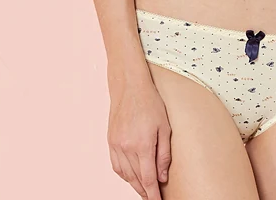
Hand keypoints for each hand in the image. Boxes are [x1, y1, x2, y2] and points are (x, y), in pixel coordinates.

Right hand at [108, 78, 171, 198]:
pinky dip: (124, 175)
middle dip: (145, 191)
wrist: (130, 87)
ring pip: (125, 174)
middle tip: (152, 197)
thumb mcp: (164, 127)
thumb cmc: (150, 103)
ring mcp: (116, 145)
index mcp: (142, 144)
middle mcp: (127, 147)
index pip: (148, 179)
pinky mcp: (111, 141)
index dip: (153, 194)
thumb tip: (162, 177)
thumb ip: (164, 154)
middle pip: (136, 179)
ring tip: (144, 190)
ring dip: (134, 185)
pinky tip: (131, 177)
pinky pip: (116, 166)